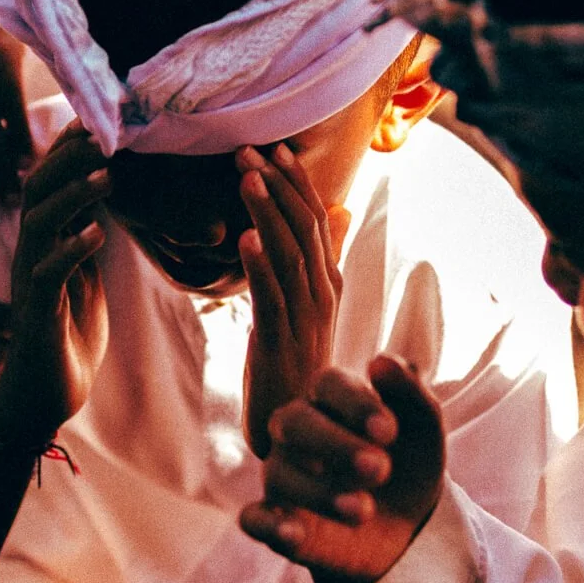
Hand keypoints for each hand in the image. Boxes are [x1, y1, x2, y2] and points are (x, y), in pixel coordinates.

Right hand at [0, 125, 109, 447]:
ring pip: (41, 224)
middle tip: (104, 131)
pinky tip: (96, 235)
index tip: (100, 118)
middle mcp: (32, 253)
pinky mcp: (37, 313)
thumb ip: (88, 235)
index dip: (69, 148)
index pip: (48, 179)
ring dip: (73, 195)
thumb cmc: (66, 334)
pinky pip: (49, 274)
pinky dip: (73, 251)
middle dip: (68, 157)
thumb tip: (107, 195)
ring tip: (107, 174)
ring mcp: (31, 281)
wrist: (44, 397)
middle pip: (38, 188)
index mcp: (44, 241)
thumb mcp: (85, 274)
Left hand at [237, 142, 349, 459]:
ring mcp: (305, 320)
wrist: (303, 433)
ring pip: (289, 256)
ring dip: (267, 214)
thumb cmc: (298, 365)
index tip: (276, 149)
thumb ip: (320, 258)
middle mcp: (323, 295)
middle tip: (247, 151)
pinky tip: (243, 239)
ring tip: (245, 178)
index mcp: (328, 283)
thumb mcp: (308, 306)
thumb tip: (339, 209)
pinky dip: (259, 266)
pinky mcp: (282, 344)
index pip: (317, 221)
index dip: (297, 184)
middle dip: (276, 187)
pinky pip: (271, 298)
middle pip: (304, 229)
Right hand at [240, 357, 444, 582]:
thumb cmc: (410, 462)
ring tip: (364, 511)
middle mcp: (297, 432)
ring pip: (278, 473)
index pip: (328, 384)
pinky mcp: (278, 521)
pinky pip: (254, 519)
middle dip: (334, 444)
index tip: (389, 432)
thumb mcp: (424, 428)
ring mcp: (283, 475)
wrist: (407, 524)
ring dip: (319, 492)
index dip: (355, 404)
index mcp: (331, 399)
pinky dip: (266, 524)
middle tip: (381, 468)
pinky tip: (293, 533)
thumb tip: (380, 361)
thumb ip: (409, 391)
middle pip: (293, 422)